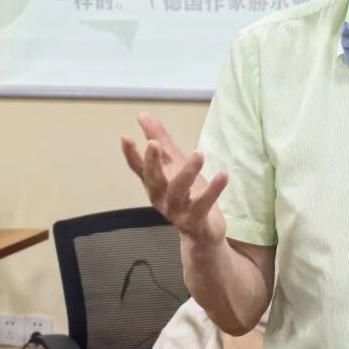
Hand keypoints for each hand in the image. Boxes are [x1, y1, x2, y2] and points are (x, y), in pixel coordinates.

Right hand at [121, 113, 227, 245]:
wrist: (203, 233)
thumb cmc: (187, 194)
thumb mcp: (174, 164)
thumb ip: (160, 140)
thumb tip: (143, 115)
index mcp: (155, 184)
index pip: (139, 169)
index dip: (131, 154)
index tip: (125, 137)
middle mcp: (162, 198)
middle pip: (154, 180)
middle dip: (152, 163)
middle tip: (153, 144)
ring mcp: (178, 211)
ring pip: (178, 191)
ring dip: (187, 172)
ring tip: (198, 154)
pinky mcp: (196, 221)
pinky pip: (203, 205)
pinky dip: (213, 191)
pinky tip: (223, 175)